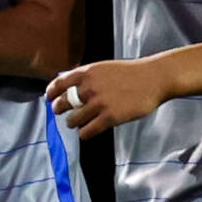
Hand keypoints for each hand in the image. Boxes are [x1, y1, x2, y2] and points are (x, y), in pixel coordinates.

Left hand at [46, 57, 166, 139]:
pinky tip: (86, 132)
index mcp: (87, 73)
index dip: (51, 93)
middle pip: (63, 103)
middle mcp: (89, 87)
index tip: (49, 99)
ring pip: (73, 120)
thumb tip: (68, 85)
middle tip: (61, 113)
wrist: (153, 79)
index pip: (59, 84)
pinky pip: (87, 131)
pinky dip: (83, 133)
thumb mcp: (104, 67)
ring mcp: (99, 103)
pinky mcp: (109, 117)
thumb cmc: (131, 73)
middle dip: (59, 110)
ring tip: (77, 123)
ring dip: (72, 123)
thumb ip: (87, 76)